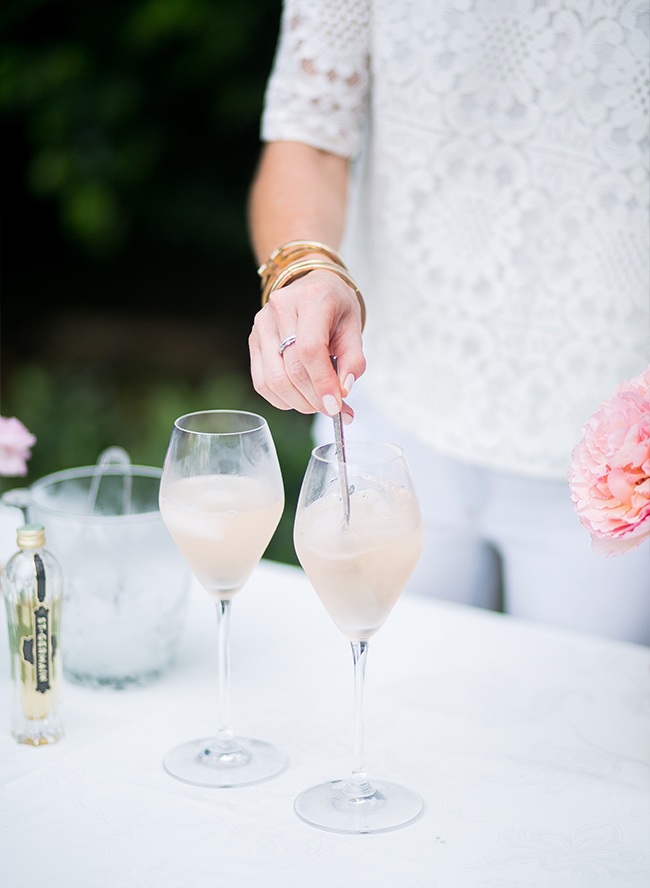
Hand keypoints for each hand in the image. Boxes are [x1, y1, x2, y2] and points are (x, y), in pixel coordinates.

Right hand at [249, 267, 365, 420]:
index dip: (322, 383)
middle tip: (333, 409)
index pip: (310, 349)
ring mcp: (262, 324)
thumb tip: (342, 392)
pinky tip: (299, 398)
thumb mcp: (354, 328)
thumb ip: (353, 361)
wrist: (313, 286)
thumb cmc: (336, 306)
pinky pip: (261, 382)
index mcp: (312, 299)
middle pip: (292, 369)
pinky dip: (282, 399)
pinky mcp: (253, 340)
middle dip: (314, 398)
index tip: (336, 406)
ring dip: (298, 402)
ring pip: (274, 380)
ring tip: (317, 403)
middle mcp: (281, 308)